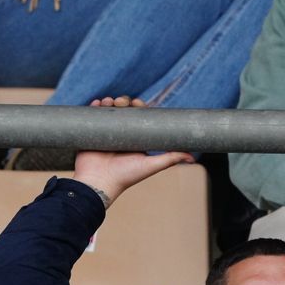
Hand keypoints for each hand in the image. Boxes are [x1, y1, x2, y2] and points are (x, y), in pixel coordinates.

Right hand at [73, 99, 193, 204]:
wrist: (99, 183)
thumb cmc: (125, 177)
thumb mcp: (151, 166)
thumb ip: (170, 159)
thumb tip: (192, 157)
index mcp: (135, 141)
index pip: (140, 118)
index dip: (140, 107)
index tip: (138, 103)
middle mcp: (121, 136)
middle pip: (124, 112)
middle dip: (123, 102)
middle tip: (122, 102)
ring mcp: (106, 134)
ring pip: (109, 112)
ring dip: (109, 102)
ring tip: (108, 102)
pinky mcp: (91, 134)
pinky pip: (93, 116)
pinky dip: (95, 107)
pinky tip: (98, 103)